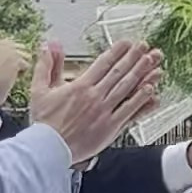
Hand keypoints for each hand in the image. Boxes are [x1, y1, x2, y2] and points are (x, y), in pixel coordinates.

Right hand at [29, 38, 161, 160]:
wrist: (48, 149)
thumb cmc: (45, 123)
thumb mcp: (40, 89)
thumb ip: (46, 66)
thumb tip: (49, 46)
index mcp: (79, 86)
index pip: (103, 63)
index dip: (117, 51)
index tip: (127, 43)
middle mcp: (94, 97)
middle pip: (119, 72)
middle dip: (134, 57)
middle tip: (145, 47)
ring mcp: (104, 112)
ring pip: (127, 88)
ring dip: (141, 74)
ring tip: (152, 62)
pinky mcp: (110, 128)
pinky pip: (129, 111)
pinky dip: (141, 100)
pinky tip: (150, 91)